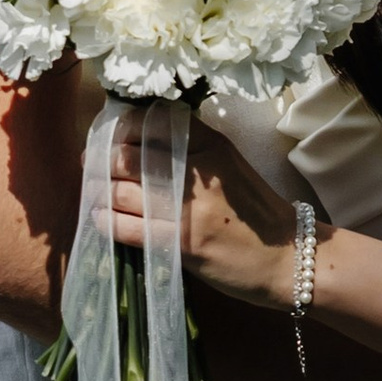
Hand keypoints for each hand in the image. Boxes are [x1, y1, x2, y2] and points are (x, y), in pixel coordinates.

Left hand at [104, 109, 293, 306]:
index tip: (110, 139)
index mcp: (211, 144)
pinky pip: (127, 227)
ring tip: (97, 196)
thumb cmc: (254, 213)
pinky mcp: (182, 243)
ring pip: (121, 192)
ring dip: (100, 194)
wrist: (289, 257)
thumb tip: (134, 144)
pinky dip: (107, 222)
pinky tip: (101, 220)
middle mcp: (197, 171)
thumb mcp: (229, 166)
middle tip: (92, 168)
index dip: (120, 129)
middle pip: (127, 158)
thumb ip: (190, 151)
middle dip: (102, 163)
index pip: (150, 123)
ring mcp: (189, 209)